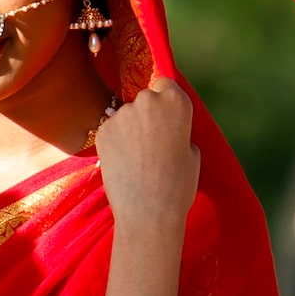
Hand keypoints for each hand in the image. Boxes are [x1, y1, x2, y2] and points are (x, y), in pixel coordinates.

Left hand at [96, 80, 199, 236]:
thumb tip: (165, 127)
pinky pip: (111, 130)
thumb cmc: (179, 185)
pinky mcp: (102, 130)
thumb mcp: (191, 151)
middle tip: (151, 142)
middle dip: (147, 114)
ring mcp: (121, 114)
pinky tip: (122, 162)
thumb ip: (178, 130)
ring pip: (126, 115)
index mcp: (175, 101)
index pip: (165, 83)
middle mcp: (146, 100)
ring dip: (130, 129)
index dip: (165, 101)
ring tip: (136, 157)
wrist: (148, 212)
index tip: (165, 118)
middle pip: (145, 98)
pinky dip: (115, 142)